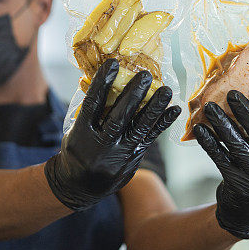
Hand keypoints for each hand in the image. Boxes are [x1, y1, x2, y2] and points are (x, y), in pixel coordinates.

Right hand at [45, 58, 181, 210]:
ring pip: (138, 129)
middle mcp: (100, 146)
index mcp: (80, 135)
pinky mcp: (133, 160)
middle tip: (145, 75)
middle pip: (118, 118)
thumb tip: (105, 80)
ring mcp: (118, 156)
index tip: (112, 63)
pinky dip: (162, 124)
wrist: (80, 186)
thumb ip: (89, 111)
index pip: (92, 105)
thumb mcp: (74, 131)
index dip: (101, 83)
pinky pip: (150, 140)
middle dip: (133, 95)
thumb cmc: (77, 150)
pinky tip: (174, 110)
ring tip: (167, 90)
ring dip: (154, 108)